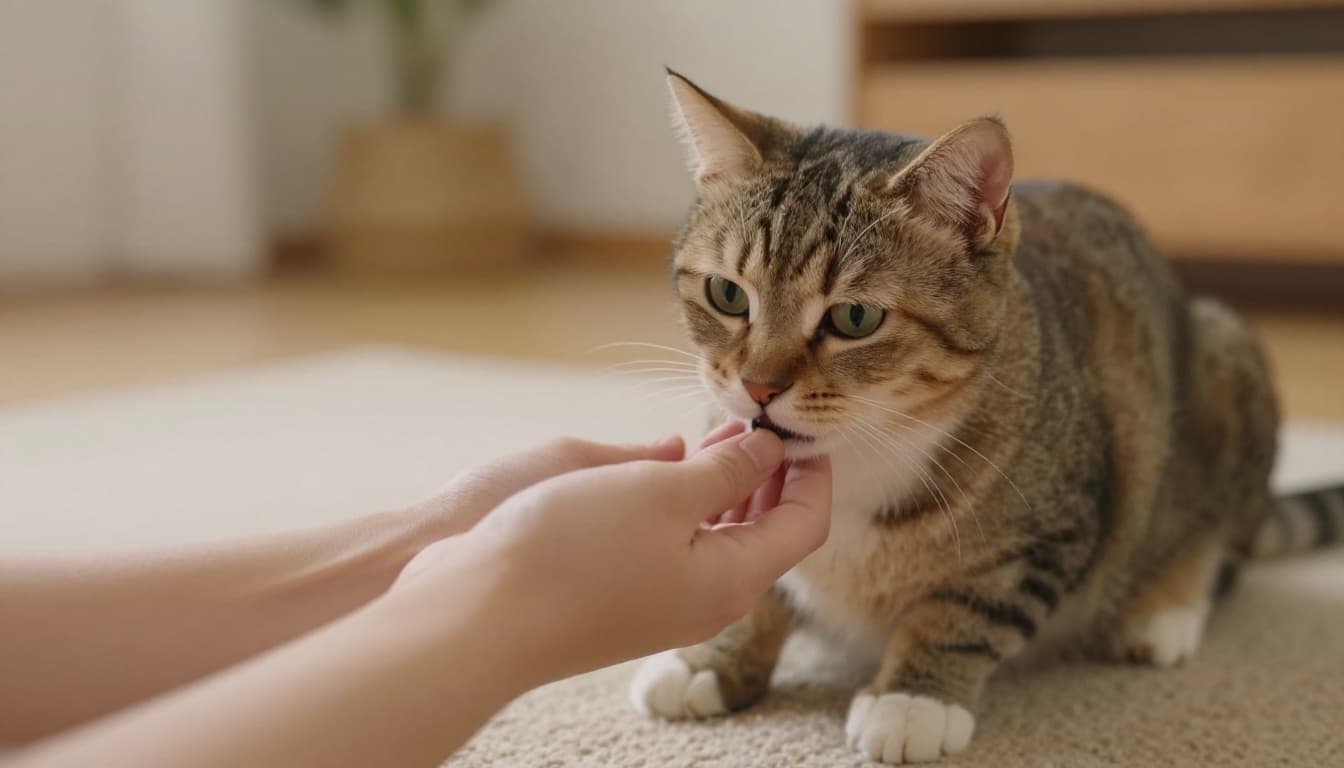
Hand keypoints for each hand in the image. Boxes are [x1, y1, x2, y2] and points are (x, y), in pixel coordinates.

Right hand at [391, 428, 831, 681]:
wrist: (478, 618)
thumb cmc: (572, 550)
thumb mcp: (661, 491)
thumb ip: (725, 470)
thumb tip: (769, 450)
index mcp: (733, 578)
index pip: (805, 523)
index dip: (814, 470)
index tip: (803, 422)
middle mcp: (707, 598)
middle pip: (766, 532)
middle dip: (771, 472)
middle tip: (761, 418)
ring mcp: (664, 602)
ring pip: (719, 538)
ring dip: (727, 485)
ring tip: (721, 432)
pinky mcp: (623, 597)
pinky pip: (677, 546)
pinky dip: (687, 504)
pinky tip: (666, 472)